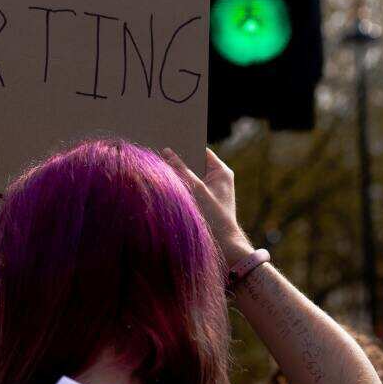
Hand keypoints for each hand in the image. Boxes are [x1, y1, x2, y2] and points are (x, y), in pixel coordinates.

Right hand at [163, 147, 254, 266]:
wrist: (223, 246)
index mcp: (221, 171)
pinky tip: (164, 181)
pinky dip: (179, 184)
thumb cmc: (212, 216)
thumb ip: (180, 169)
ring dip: (177, 172)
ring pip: (190, 175)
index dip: (185, 143)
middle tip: (159, 149)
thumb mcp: (195, 189)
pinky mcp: (204, 201)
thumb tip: (166, 151)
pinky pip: (189, 187)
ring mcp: (210, 190)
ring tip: (159, 163)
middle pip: (194, 162)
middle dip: (178, 158)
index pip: (200, 149)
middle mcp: (217, 178)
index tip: (168, 137)